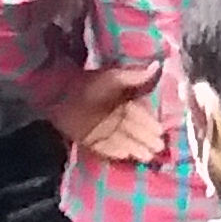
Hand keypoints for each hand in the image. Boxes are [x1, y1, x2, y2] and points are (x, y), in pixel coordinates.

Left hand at [46, 71, 168, 168]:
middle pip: (134, 130)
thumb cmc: (88, 84)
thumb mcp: (113, 78)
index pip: (141, 114)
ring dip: (136, 148)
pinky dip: (117, 152)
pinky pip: (107, 148)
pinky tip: (128, 156)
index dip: (150, 123)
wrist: (59, 96)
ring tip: (148, 156)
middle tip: (159, 147)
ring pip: (124, 140)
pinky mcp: (91, 141)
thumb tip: (157, 65)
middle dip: (147, 139)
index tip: (161, 131)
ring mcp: (103, 130)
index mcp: (122, 101)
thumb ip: (135, 76)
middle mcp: (115, 117)